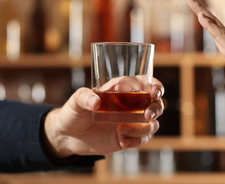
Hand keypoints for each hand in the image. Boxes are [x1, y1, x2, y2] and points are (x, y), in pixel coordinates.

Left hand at [44, 78, 163, 157]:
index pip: (145, 83)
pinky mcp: (128, 137)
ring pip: (152, 123)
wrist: (68, 136)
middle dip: (156, 108)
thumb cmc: (73, 112)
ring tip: (122, 132)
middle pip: (156, 103)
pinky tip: (121, 141)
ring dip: (144, 128)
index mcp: (121, 89)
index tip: (154, 93)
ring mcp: (130, 121)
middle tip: (146, 115)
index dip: (155, 86)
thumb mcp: (75, 101)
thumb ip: (84, 97)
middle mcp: (130, 104)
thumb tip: (97, 102)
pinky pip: (142, 139)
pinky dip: (136, 141)